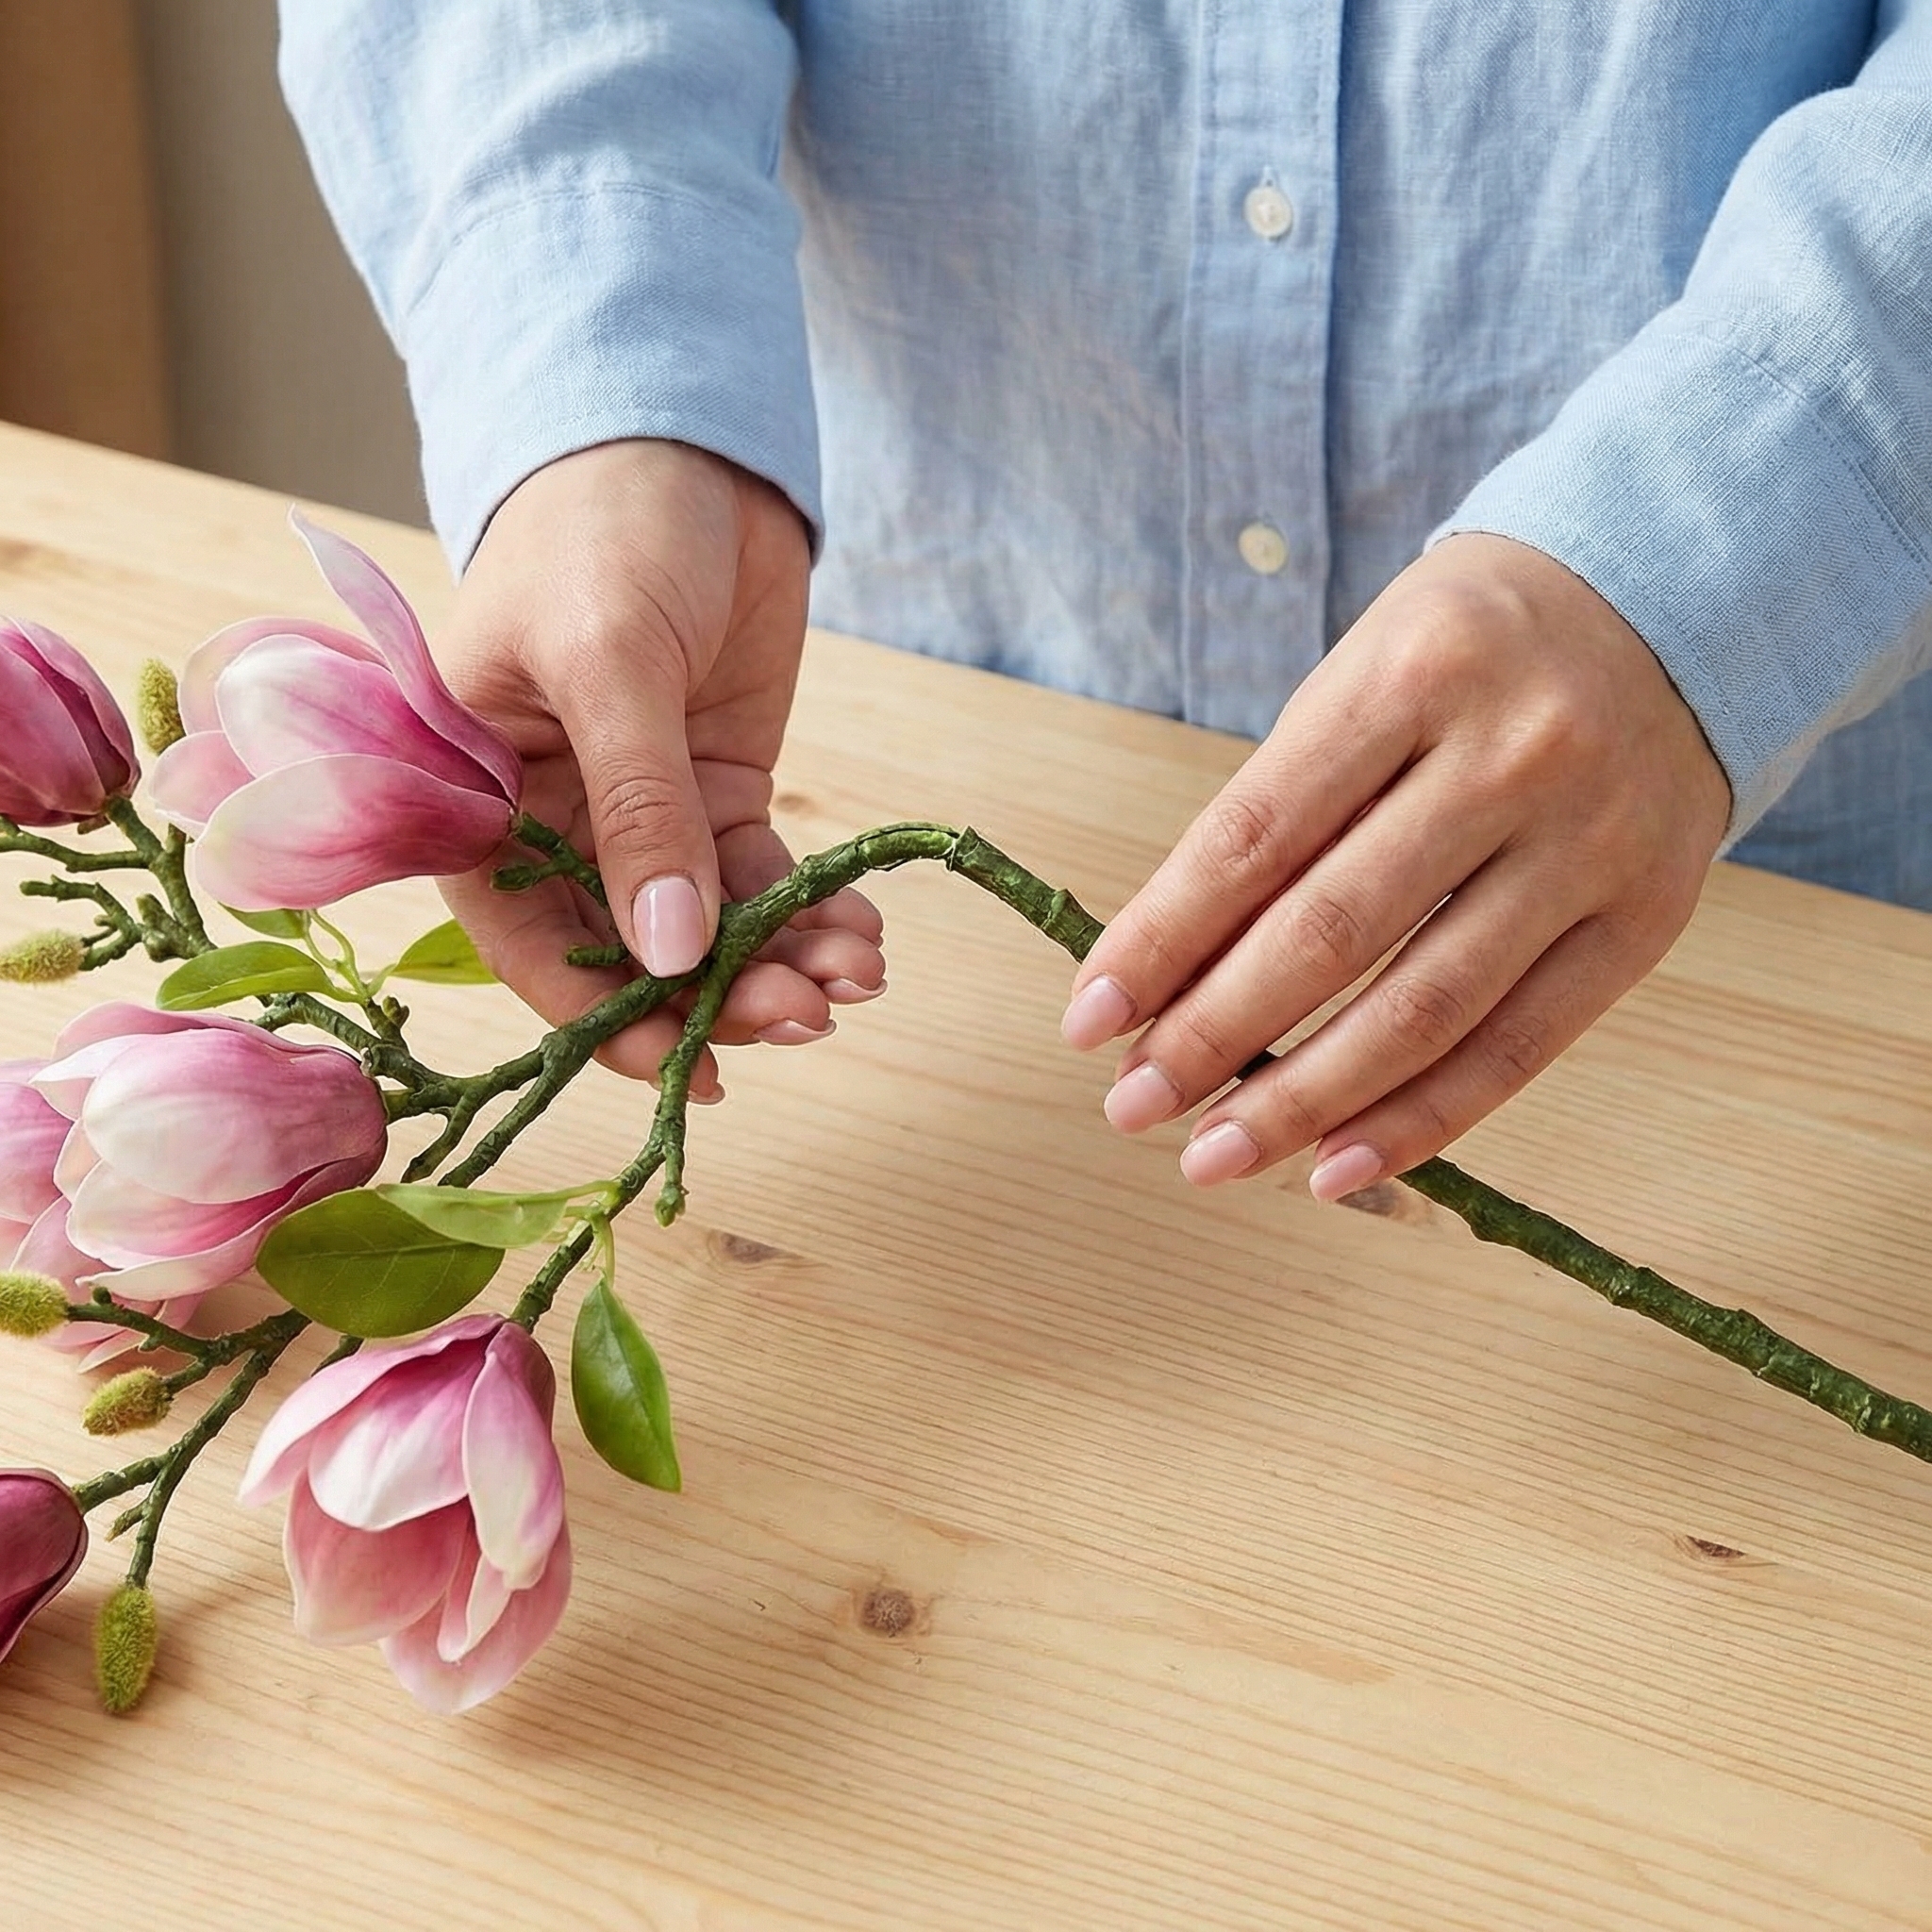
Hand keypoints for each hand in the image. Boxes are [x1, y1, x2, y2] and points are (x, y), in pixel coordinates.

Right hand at [436, 440, 883, 1097]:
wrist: (688, 445)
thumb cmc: (601, 529)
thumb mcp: (608, 659)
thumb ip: (637, 806)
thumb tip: (668, 953)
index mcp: (475, 798)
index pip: (528, 940)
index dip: (602, 1017)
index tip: (689, 1066)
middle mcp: (553, 824)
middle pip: (630, 950)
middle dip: (717, 996)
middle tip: (802, 1015)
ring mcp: (642, 814)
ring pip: (706, 926)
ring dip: (776, 964)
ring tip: (852, 979)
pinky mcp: (718, 792)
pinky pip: (760, 879)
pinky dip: (808, 915)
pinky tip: (860, 937)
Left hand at [1061, 534, 1731, 1195]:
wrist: (1673, 605)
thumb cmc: (1467, 657)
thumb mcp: (1362, 684)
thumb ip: (1279, 816)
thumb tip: (1168, 976)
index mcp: (1414, 674)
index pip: (1255, 836)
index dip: (1161, 939)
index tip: (1089, 1019)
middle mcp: (1513, 755)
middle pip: (1333, 931)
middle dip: (1213, 1035)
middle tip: (1130, 1105)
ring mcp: (1591, 843)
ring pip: (1426, 1008)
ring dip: (1304, 1102)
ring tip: (1212, 1156)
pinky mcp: (1648, 921)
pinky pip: (1521, 1047)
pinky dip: (1422, 1120)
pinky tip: (1334, 1167)